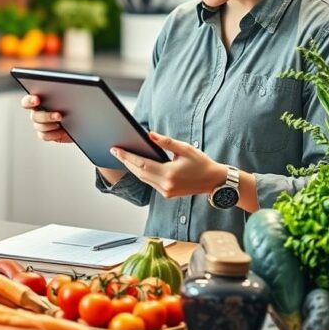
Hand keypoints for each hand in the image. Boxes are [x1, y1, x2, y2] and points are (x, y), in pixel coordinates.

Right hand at [20, 94, 70, 143]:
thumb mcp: (70, 96)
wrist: (79, 118)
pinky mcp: (46, 134)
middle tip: (59, 115)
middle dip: (46, 116)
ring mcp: (41, 124)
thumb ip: (63, 93)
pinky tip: (62, 132)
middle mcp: (37, 112)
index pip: (27, 101)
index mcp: (38, 100)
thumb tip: (63, 89)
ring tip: (63, 123)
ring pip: (39, 126)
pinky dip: (53, 134)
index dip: (30, 101)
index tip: (37, 100)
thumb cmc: (74, 103)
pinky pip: (44, 136)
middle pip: (34, 116)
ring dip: (50, 125)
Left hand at [111, 132, 226, 198]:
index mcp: (169, 174)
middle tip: (115, 151)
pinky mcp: (167, 194)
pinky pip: (150, 183)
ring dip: (132, 168)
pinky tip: (136, 165)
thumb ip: (166, 142)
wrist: (213, 181)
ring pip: (143, 179)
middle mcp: (166, 185)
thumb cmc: (201, 163)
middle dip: (126, 161)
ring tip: (123, 156)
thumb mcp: (185, 148)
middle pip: (139, 173)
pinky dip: (142, 174)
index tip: (116, 150)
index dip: (127, 156)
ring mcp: (166, 192)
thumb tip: (149, 135)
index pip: (141, 164)